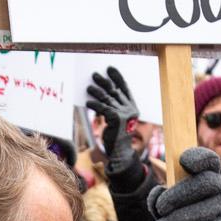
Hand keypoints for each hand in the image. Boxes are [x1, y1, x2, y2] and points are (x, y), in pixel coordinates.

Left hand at [85, 67, 142, 186]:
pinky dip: (94, 104)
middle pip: (115, 91)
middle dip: (104, 81)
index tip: (110, 69)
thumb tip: (101, 92)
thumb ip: (113, 106)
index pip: (125, 88)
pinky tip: (88, 102)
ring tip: (88, 87)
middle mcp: (130, 108)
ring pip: (107, 98)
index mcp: (132, 107)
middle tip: (94, 75)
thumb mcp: (117, 119)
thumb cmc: (117, 135)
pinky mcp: (116, 119)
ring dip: (96, 91)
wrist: (120, 151)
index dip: (117, 77)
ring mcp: (124, 113)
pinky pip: (103, 108)